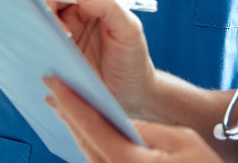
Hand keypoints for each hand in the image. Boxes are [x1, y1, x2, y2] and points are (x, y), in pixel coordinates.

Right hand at [40, 0, 154, 115]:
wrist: (129, 95)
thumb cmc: (133, 60)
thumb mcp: (129, 30)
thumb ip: (108, 6)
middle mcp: (80, 11)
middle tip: (45, 12)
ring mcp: (67, 29)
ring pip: (45, 13)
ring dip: (42, 17)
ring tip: (55, 34)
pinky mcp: (57, 48)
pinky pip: (42, 36)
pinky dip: (38, 35)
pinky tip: (46, 45)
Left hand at [44, 76, 224, 162]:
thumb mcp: (183, 141)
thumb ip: (148, 130)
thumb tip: (122, 120)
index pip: (92, 127)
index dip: (71, 102)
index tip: (55, 82)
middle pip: (84, 142)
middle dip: (68, 114)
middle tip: (54, 89)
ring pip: (88, 155)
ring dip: (76, 130)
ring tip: (65, 106)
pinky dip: (91, 145)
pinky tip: (87, 133)